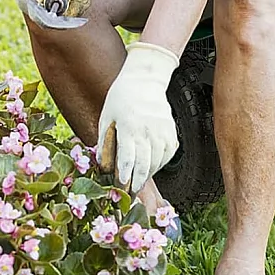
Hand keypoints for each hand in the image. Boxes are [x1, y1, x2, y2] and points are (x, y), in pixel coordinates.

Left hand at [97, 41, 180, 192]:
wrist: (145, 80)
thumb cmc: (121, 98)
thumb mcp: (106, 118)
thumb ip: (104, 143)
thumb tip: (103, 166)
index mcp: (129, 127)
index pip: (128, 159)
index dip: (125, 177)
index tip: (121, 189)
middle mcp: (148, 130)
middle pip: (145, 165)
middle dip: (138, 182)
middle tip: (131, 194)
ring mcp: (163, 131)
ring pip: (158, 162)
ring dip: (148, 175)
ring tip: (138, 181)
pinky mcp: (171, 132)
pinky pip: (167, 155)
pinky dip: (159, 164)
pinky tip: (151, 167)